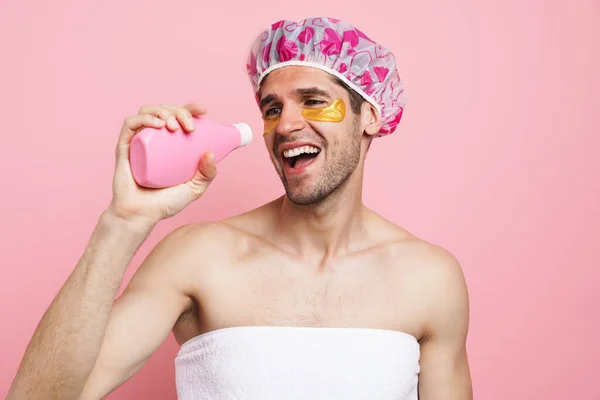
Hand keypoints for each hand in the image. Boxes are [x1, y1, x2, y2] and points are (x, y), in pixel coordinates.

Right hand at [107, 103, 216, 226]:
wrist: (141, 215)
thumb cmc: (165, 203)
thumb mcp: (194, 188)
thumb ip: (207, 174)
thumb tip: (211, 152)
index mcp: (169, 143)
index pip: (179, 116)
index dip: (190, 108)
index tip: (203, 111)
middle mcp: (154, 138)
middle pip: (166, 111)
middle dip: (180, 111)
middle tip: (190, 127)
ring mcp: (138, 141)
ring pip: (148, 112)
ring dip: (163, 112)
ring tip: (173, 127)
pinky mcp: (124, 146)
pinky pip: (130, 124)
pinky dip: (144, 119)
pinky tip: (157, 125)